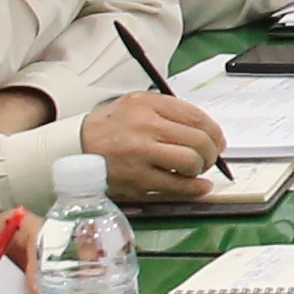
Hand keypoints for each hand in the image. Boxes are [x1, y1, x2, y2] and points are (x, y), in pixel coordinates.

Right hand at [80, 86, 229, 199]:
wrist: (75, 149)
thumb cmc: (111, 128)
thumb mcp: (136, 106)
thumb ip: (168, 112)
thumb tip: (206, 131)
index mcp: (147, 104)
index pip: (195, 116)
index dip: (214, 131)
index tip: (217, 140)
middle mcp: (145, 126)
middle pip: (198, 140)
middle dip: (212, 152)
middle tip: (209, 158)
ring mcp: (141, 154)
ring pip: (190, 162)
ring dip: (201, 169)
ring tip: (196, 170)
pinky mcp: (137, 180)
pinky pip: (176, 186)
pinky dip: (195, 189)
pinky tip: (200, 187)